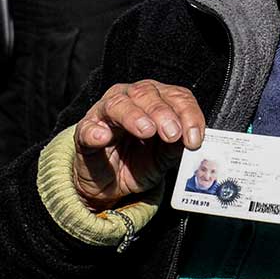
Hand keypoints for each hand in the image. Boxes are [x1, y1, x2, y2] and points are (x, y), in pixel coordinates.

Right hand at [73, 80, 204, 211]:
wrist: (110, 185)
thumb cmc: (139, 161)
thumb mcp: (164, 157)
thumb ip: (176, 147)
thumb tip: (189, 141)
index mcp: (154, 100)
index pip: (175, 95)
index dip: (188, 114)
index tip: (194, 139)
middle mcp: (129, 98)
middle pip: (146, 93)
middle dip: (162, 113)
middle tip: (172, 133)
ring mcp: (104, 114)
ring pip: (117, 104)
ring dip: (133, 116)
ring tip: (145, 130)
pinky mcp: (84, 133)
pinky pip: (87, 128)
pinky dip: (94, 131)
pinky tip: (103, 137)